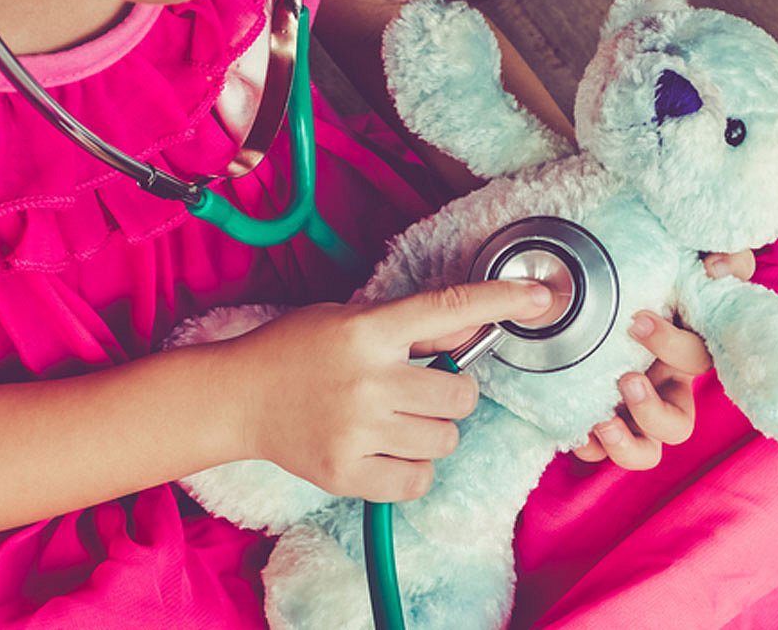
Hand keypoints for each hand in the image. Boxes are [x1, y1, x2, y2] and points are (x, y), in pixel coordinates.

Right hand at [231, 280, 554, 501]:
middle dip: (452, 395)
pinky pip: (418, 481)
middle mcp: (368, 380)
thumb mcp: (350, 319)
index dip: (500, 300)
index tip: (539, 296)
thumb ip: (412, 326)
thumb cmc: (296, 351)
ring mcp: (357, 430)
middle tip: (421, 391)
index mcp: (368, 331)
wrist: (238, 398)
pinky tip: (386, 451)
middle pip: (460, 395)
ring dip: (431, 433)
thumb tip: (472, 327)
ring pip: (445, 440)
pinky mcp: (347, 473)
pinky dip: (412, 470)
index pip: (448, 309)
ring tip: (393, 421)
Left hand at [573, 250, 757, 468]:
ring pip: (646, 452)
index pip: (696, 361)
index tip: (637, 320)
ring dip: (625, 445)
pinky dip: (587, 448)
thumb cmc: (658, 279)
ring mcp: (635, 412)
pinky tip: (574, 431)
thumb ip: (724, 259)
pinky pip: (599, 451)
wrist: (602, 290)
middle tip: (624, 380)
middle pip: (678, 426)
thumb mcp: (692, 259)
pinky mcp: (604, 418)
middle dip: (651, 411)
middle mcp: (666, 391)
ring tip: (601, 423)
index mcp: (689, 355)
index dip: (671, 346)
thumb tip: (717, 267)